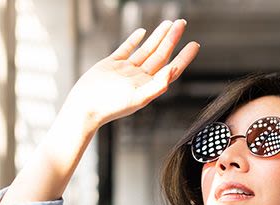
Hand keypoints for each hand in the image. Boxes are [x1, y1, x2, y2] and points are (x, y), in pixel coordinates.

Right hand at [64, 19, 199, 127]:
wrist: (85, 106)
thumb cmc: (110, 107)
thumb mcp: (137, 98)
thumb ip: (157, 85)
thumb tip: (172, 71)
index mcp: (148, 86)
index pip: (171, 69)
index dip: (184, 57)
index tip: (194, 44)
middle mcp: (139, 78)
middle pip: (160, 55)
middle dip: (172, 39)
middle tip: (182, 23)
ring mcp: (125, 70)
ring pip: (146, 50)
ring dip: (157, 37)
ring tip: (168, 23)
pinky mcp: (111, 64)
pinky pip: (126, 49)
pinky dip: (134, 40)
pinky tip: (142, 32)